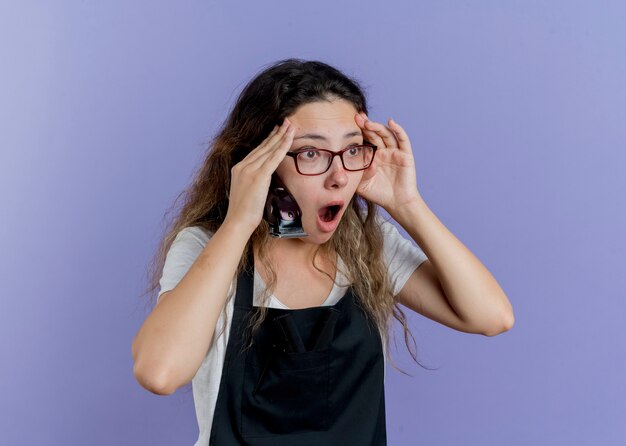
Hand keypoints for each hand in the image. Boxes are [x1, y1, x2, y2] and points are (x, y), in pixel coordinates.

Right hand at [223, 119, 294, 235]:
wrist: (237, 221)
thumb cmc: (244, 212)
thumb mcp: (247, 192)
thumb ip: (255, 182)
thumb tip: (265, 179)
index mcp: (239, 168)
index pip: (257, 151)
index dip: (268, 140)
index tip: (276, 131)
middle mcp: (243, 166)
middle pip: (263, 146)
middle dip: (276, 133)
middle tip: (286, 122)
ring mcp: (249, 170)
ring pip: (269, 149)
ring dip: (281, 136)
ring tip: (290, 126)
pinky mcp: (258, 176)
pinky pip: (274, 158)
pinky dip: (283, 147)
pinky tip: (289, 138)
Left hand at [354, 112, 421, 212]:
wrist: (397, 203)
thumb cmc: (379, 194)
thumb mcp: (361, 184)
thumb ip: (357, 173)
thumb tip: (358, 160)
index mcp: (372, 157)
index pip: (365, 140)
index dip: (359, 131)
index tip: (349, 123)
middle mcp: (383, 152)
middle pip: (375, 134)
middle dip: (366, 125)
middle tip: (357, 118)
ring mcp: (395, 152)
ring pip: (386, 134)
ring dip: (378, 127)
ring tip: (368, 123)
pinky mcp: (405, 155)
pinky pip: (403, 140)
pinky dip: (398, 130)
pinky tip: (391, 122)